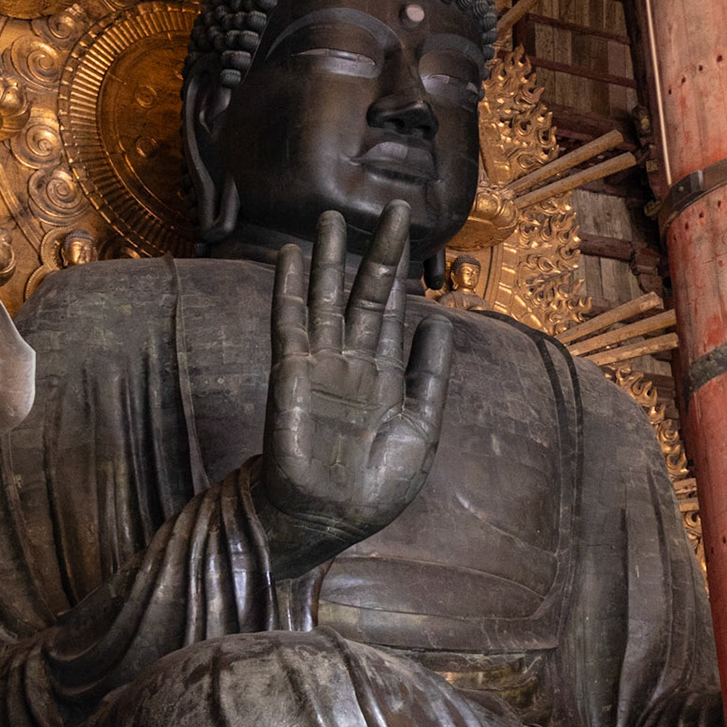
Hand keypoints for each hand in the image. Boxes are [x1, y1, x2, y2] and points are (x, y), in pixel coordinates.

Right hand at [258, 202, 452, 573]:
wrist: (328, 521)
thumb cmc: (375, 487)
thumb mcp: (420, 430)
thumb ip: (429, 376)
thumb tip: (438, 321)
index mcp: (385, 376)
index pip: (395, 313)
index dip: (405, 276)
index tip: (416, 235)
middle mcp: (352, 362)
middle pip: (366, 294)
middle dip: (380, 252)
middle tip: (396, 206)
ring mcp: (320, 364)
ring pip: (325, 298)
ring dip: (327, 259)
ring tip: (330, 217)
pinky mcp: (290, 373)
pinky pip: (289, 322)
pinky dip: (289, 287)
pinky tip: (289, 255)